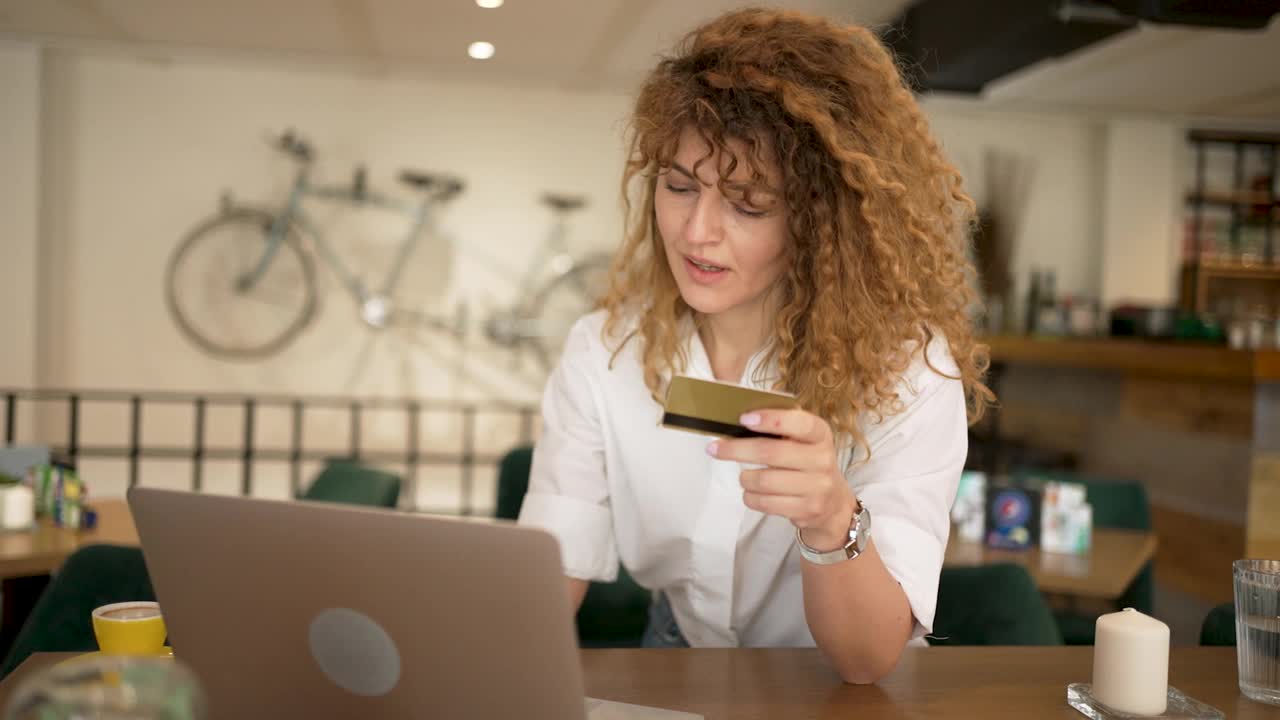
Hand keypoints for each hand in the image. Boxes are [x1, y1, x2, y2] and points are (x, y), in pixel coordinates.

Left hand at [706, 408, 857, 551]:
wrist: (833, 503)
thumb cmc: (807, 462)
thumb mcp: (804, 441)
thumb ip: (781, 429)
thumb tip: (740, 421)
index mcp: (820, 435)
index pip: (799, 423)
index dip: (771, 419)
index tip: (744, 419)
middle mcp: (822, 459)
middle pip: (771, 453)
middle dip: (736, 450)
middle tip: (714, 448)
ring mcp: (817, 487)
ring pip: (764, 481)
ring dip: (744, 478)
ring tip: (744, 476)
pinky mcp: (807, 509)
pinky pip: (765, 502)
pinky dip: (750, 497)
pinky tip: (752, 492)